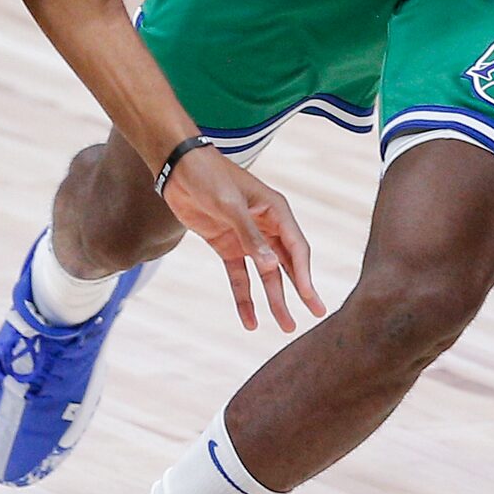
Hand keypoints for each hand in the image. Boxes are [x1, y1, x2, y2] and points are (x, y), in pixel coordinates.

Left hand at [159, 150, 323, 331]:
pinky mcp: (226, 245)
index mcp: (276, 211)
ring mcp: (246, 237)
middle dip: (300, 290)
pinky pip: (239, 276)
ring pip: (266, 274)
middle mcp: (266, 226)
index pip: (296, 248)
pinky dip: (244, 297)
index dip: (304, 275)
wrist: (178, 168)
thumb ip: (250, 236)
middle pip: (287, 264)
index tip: (311, 299)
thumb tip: (271, 266)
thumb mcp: (230, 205)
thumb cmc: (209, 177)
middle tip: (315, 314)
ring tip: (285, 325)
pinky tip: (250, 320)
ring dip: (275, 299)